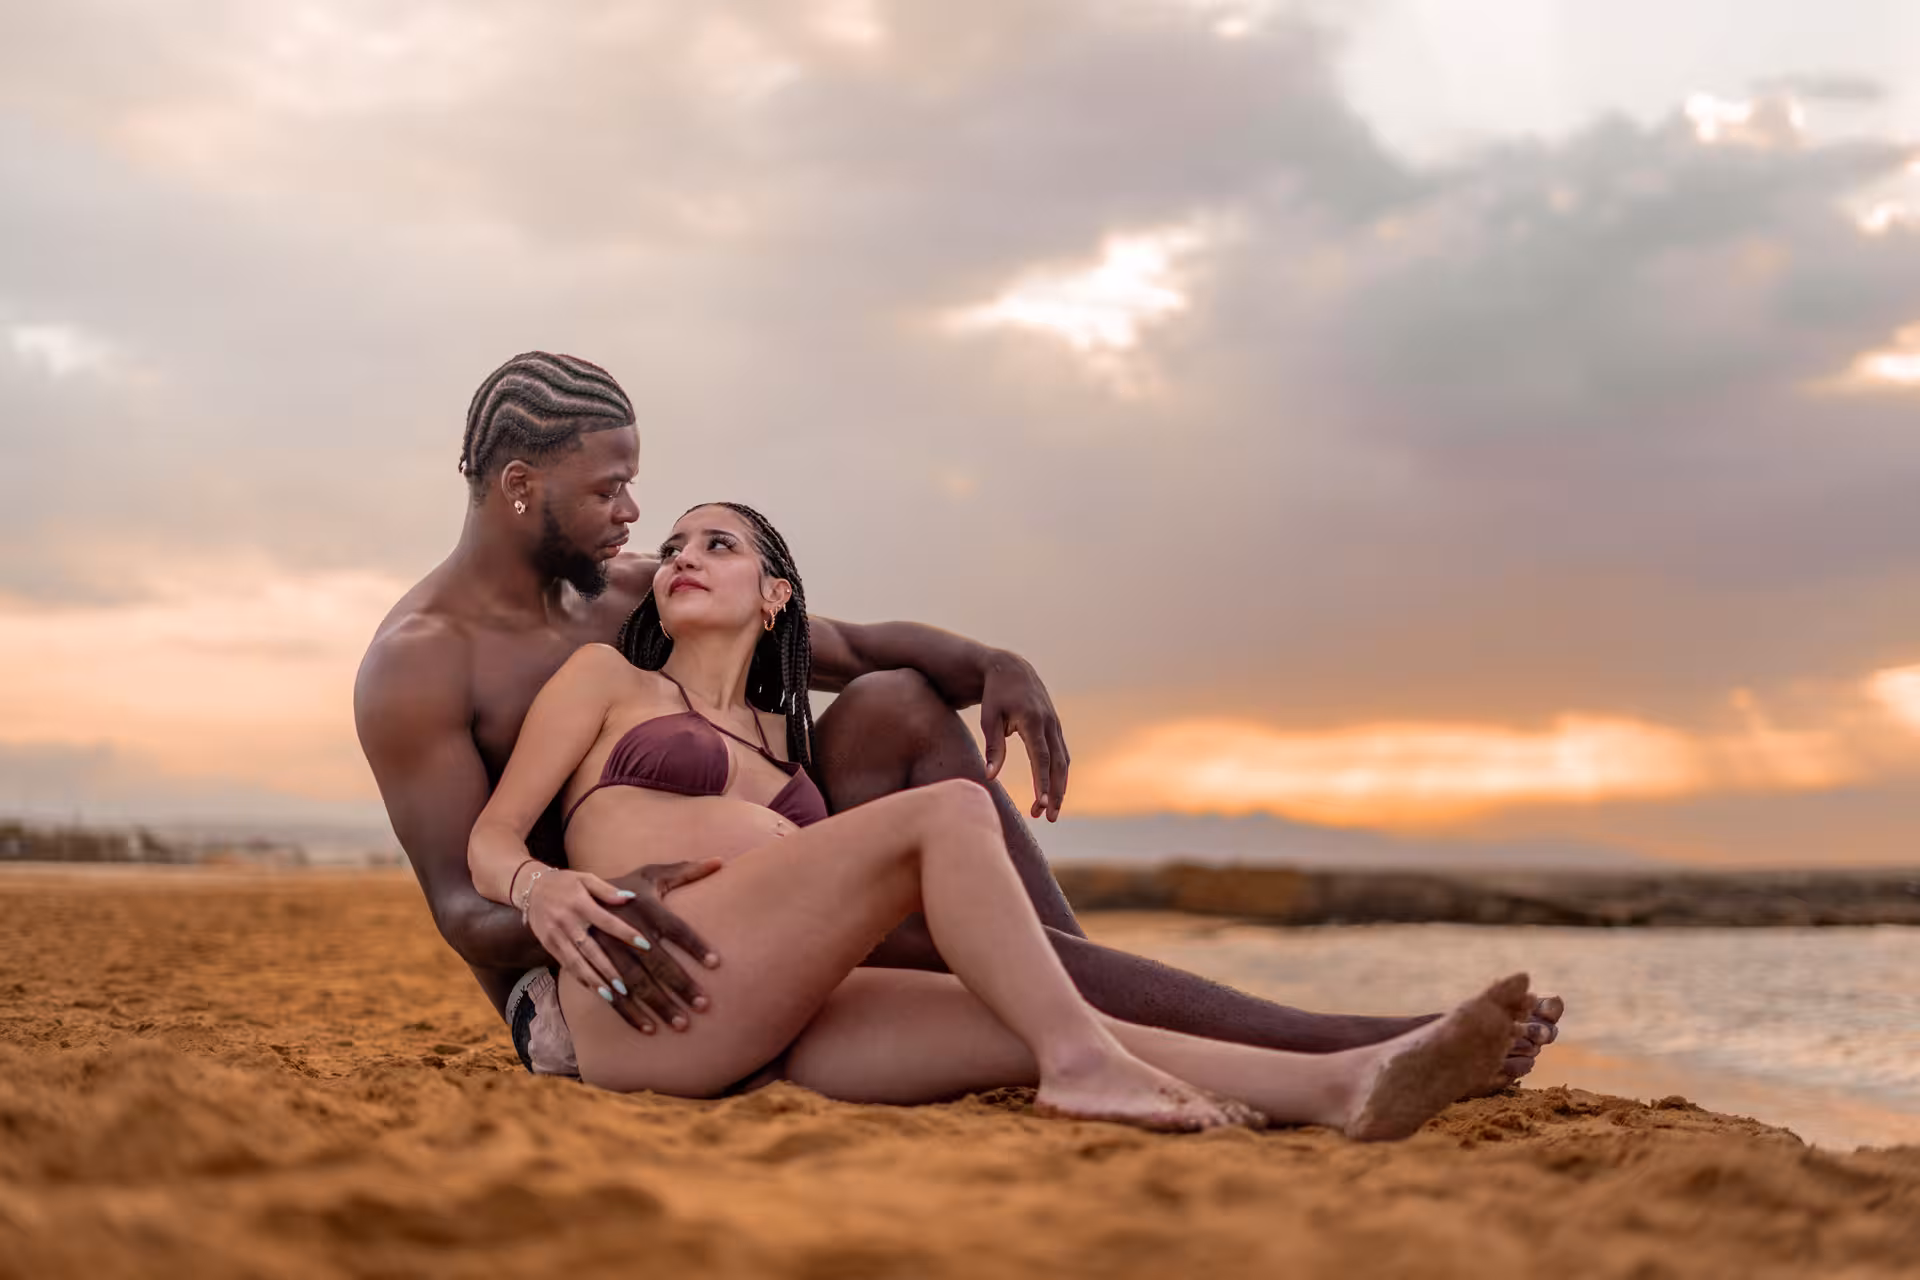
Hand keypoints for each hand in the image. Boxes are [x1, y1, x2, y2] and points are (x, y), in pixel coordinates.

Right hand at [600, 860, 725, 1032]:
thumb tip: (721, 862)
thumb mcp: (648, 874)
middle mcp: (621, 927)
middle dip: (679, 985)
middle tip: (703, 1006)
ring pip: (633, 982)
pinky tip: (645, 1028)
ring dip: (656, 1005)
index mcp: (641, 905)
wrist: (553, 890)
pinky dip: (626, 1011)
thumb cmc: (618, 885)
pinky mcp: (583, 962)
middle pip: (656, 962)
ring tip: (678, 1024)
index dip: (695, 944)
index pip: (674, 927)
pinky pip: (606, 992)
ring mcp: (600, 947)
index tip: (717, 964)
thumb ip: (685, 871)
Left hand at [979, 649, 1069, 821]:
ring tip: (1049, 813)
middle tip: (1049, 817)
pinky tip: (1053, 793)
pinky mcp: (1055, 728)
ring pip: (1063, 762)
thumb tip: (990, 777)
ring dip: (1060, 788)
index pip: (1041, 757)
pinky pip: (1062, 755)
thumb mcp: (989, 718)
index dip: (1043, 782)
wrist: (1012, 669)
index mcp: (1033, 720)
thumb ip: (993, 748)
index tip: (1042, 804)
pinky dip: (1059, 775)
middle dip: (1056, 792)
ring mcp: (1055, 725)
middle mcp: (1049, 723)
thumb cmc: (995, 696)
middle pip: (1057, 764)